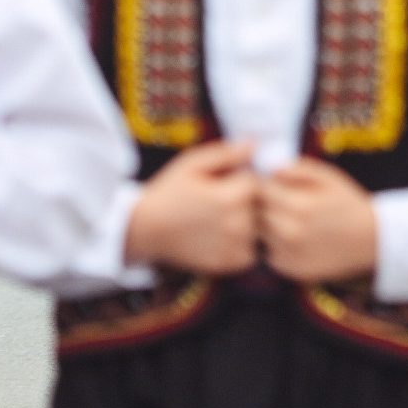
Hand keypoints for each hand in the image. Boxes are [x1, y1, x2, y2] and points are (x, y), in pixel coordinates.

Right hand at [122, 139, 261, 275]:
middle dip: (248, 200)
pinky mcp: (229, 264)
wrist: (146, 229)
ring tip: (219, 218)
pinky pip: (251, 251)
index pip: (259, 182)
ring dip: (248, 222)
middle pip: (262, 206)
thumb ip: (227, 153)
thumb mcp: (193, 163)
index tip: (225, 181)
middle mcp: (237, 225)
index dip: (243, 178)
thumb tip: (256, 144)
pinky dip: (242, 244)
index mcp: (231, 198)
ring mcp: (233, 247)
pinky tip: (220, 235)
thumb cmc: (169, 192)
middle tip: (219, 200)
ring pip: (259, 229)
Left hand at [256, 158, 378, 281]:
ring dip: (265, 225)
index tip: (271, 183)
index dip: (261, 183)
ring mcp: (289, 253)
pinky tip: (293, 237)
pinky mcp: (290, 270)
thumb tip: (269, 169)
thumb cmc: (348, 204)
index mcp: (298, 205)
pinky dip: (274, 244)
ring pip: (258, 233)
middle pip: (254, 213)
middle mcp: (289, 232)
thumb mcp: (329, 177)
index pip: (258, 189)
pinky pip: (268, 253)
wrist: (371, 241)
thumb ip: (298, 169)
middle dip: (262, 204)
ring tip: (287, 219)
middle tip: (279, 201)